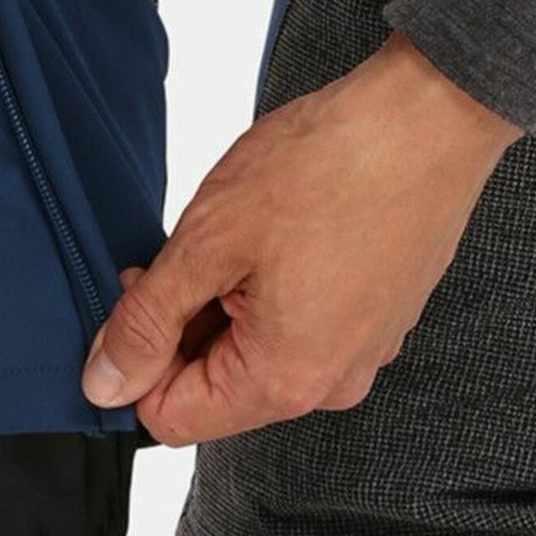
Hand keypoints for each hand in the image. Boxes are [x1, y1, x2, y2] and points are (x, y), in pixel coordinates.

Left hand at [83, 32, 520, 445]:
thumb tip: (104, 384)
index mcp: (285, 381)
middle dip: (182, 330)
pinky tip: (282, 232)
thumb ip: (146, 323)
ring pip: (258, 356)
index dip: (135, 362)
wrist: (432, 115)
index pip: (171, 419)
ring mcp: (363, 354)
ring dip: (228, 307)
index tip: (139, 293)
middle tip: (185, 251)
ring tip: (243, 234)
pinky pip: (304, 330)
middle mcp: (331, 385)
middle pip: (218, 391)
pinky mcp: (381, 320)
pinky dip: (275, 292)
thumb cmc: (331, 166)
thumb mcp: (208, 241)